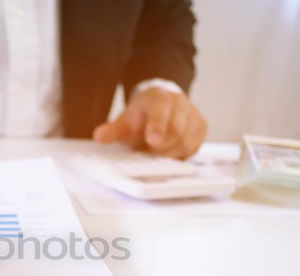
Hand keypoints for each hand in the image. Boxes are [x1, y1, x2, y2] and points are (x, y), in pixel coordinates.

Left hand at [92, 87, 206, 158]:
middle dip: (161, 147)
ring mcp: (193, 114)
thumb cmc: (141, 118)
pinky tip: (168, 153)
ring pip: (186, 140)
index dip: (158, 126)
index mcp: (159, 97)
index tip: (152, 141)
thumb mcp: (124, 123)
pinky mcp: (201, 127)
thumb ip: (112, 130)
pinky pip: (194, 146)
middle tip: (147, 152)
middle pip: (177, 129)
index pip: (161, 110)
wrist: (158, 109)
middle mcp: (180, 102)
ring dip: (169, 153)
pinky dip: (179, 155)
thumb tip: (98, 136)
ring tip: (155, 152)